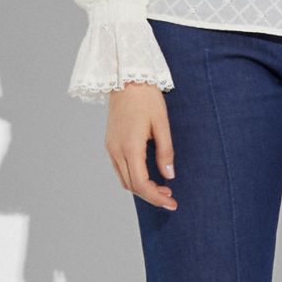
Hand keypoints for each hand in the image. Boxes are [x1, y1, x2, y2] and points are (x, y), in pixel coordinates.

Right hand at [105, 82, 177, 209]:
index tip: (171, 202)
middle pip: (131, 185)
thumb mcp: (162, 123)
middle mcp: (116, 150)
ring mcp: (110, 147)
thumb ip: (165, 151)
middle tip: (170, 198)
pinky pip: (120, 168)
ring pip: (124, 179)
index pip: (140, 183)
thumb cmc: (147, 98)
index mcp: (130, 146)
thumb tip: (169, 176)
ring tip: (161, 188)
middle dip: (150, 196)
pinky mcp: (110, 142)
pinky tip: (147, 174)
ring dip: (141, 188)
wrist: (126, 78)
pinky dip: (133, 177)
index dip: (156, 197)